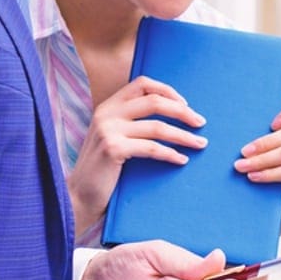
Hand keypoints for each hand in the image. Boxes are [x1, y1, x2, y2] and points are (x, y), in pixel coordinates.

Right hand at [68, 76, 207, 236]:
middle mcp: (106, 113)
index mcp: (108, 106)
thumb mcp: (113, 137)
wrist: (79, 195)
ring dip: (183, 135)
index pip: (142, 83)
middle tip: (201, 123)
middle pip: (154, 101)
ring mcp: (108, 130)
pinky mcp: (113, 149)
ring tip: (200, 143)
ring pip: (157, 126)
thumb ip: (131, 122)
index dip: (167, 90)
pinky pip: (151, 148)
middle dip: (183, 112)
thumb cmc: (103, 169)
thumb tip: (172, 115)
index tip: (186, 104)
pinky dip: (171, 153)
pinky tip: (182, 160)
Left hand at [234, 103, 280, 233]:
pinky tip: (253, 177)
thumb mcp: (258, 161)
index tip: (270, 123)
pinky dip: (269, 173)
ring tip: (240, 167)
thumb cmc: (256, 190)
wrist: (260, 225)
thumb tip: (237, 124)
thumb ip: (259, 144)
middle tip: (242, 152)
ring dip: (261, 159)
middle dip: (264, 141)